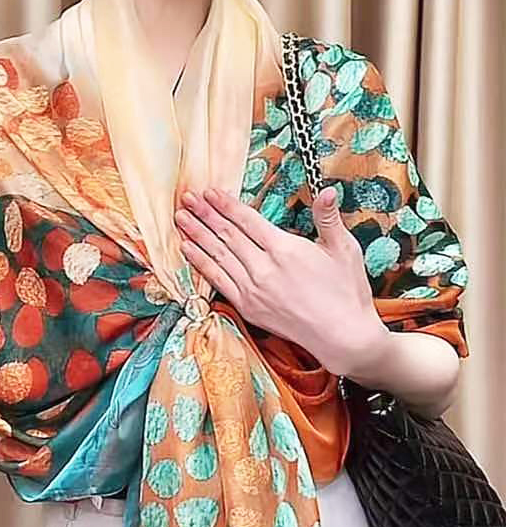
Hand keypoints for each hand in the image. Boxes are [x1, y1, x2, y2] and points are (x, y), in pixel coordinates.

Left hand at [174, 186, 391, 376]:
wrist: (341, 337)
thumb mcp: (344, 250)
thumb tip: (328, 190)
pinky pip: (218, 281)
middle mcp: (264, 268)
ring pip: (218, 256)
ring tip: (180, 218)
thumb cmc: (347, 292)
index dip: (226, 204)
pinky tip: (188, 250)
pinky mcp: (247, 307)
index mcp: (286, 250)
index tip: (210, 191)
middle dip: (205, 214)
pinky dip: (201, 264)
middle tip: (187, 198)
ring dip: (197, 235)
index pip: (247, 221)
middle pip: (227, 235)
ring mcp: (253, 289)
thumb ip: (328, 218)